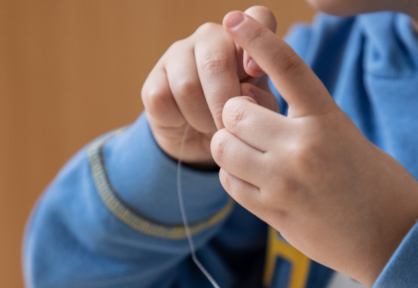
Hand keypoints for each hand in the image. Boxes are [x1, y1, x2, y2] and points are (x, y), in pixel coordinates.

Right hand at [140, 6, 280, 165]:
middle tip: (228, 128)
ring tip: (211, 127)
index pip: (258, 17)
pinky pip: (162, 99)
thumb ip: (263, 103)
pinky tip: (186, 122)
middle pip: (214, 63)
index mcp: (246, 41)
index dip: (257, 38)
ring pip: (187, 85)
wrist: (200, 140)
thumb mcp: (259, 113)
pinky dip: (178, 120)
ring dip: (202, 117)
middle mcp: (212, 37)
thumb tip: (246, 94)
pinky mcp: (154, 77)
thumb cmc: (239, 119)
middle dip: (223, 104)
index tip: (254, 71)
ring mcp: (179, 53)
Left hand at [212, 11, 417, 286]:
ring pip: (223, 147)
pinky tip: (255, 180)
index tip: (234, 19)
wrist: (396, 238)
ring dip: (230, 147)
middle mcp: (303, 147)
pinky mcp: (274, 213)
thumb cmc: (377, 184)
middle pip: (235, 111)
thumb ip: (304, 122)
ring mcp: (285, 182)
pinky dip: (234, 177)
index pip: (286, 66)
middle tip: (252, 127)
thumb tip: (255, 112)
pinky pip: (229, 183)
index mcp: (327, 120)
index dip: (256, 39)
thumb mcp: (347, 137)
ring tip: (251, 154)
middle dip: (236, 116)